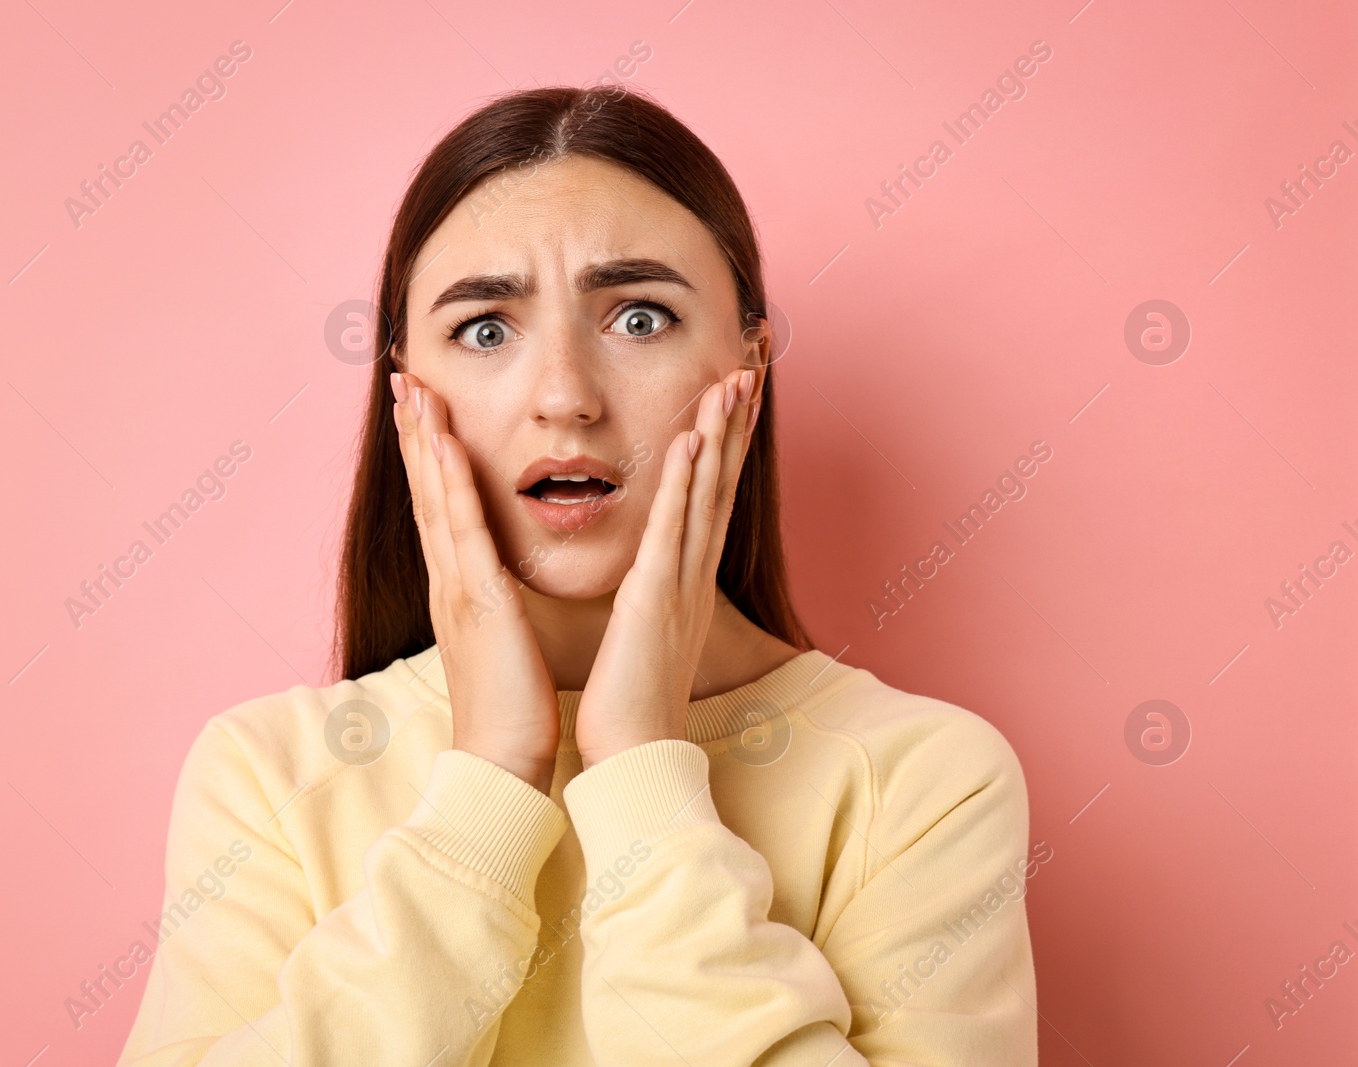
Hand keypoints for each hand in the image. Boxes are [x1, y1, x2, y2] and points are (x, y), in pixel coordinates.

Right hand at [391, 370, 561, 793]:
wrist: (502, 767)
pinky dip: (449, 483)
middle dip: (414, 432)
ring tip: (414, 389)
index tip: (423, 408)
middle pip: (426, 492)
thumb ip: (498, 607)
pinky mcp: (478, 602)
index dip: (428, 456)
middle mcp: (449, 582)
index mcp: (459, 590)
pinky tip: (443, 442)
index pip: (440, 508)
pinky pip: (462, 530)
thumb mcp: (505, 643)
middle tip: (403, 378)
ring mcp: (457, 589)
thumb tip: (503, 585)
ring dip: (424, 440)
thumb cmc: (512, 711)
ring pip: (436, 499)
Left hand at [573, 366, 760, 768]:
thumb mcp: (644, 636)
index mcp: (686, 583)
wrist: (633, 756)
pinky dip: (683, 481)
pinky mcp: (655, 596)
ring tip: (731, 383)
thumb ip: (650, 599)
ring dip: (720, 436)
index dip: (726, 448)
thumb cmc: (630, 702)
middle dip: (736, 426)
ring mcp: (680, 583)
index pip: (710, 501)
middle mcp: (692, 575)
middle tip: (748, 371)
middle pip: (722, 486)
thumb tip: (648, 578)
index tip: (736, 402)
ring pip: (705, 495)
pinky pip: (673, 528)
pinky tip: (691, 439)